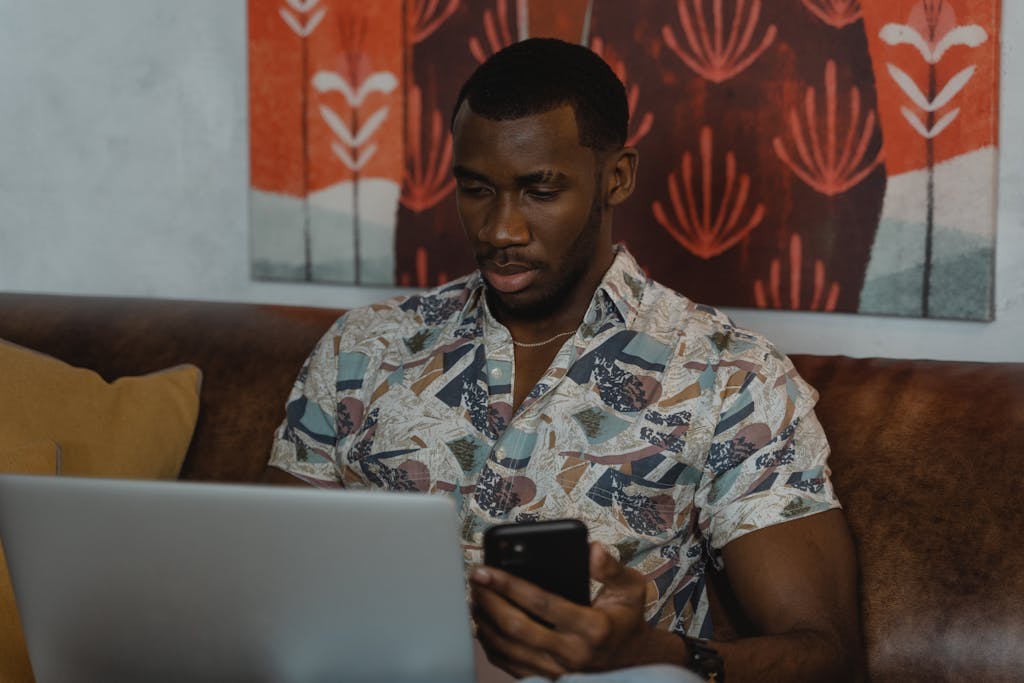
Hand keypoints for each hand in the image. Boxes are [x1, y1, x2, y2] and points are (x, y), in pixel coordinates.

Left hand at [470, 542, 681, 677]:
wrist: (633, 661)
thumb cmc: (626, 620)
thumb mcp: (630, 589)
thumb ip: (610, 568)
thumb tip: (591, 549)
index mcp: (592, 628)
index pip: (542, 603)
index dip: (509, 585)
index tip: (486, 570)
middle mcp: (573, 654)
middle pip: (517, 627)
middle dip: (489, 601)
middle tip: (474, 580)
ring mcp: (558, 671)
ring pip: (508, 649)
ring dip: (485, 622)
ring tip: (475, 598)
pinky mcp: (548, 680)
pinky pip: (510, 665)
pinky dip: (491, 644)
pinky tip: (484, 623)